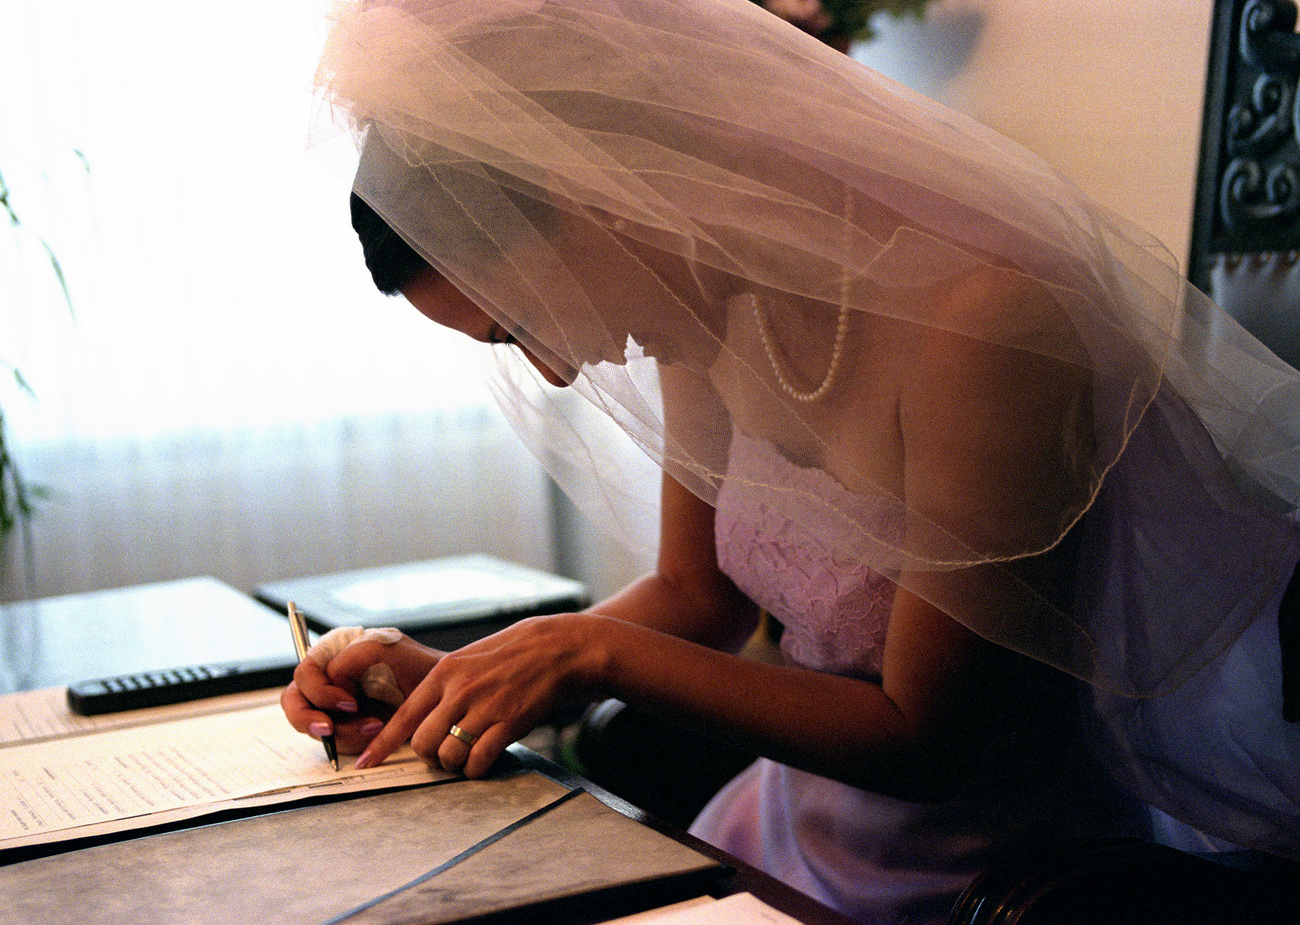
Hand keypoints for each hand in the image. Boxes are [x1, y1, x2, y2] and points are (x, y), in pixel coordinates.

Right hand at [280, 629, 441, 756]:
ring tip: (375, 727)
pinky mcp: (348, 728)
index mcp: (332, 657)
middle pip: (295, 703)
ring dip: (343, 732)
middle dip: (308, 720)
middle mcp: (329, 682)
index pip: (304, 675)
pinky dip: (354, 742)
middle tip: (329, 729)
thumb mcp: (377, 651)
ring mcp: (336, 708)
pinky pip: (336, 741)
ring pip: (316, 728)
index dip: (320, 692)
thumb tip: (331, 687)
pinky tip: (377, 732)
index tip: (350, 703)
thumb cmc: (412, 664)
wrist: (439, 694)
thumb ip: (344, 662)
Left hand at [355, 613, 601, 777]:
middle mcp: (459, 691)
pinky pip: (479, 760)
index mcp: (445, 673)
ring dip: (455, 764)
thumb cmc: (516, 652)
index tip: (365, 763)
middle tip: (443, 754)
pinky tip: (484, 762)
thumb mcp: (471, 658)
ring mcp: (484, 708)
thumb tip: (424, 712)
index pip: (403, 717)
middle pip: (423, 743)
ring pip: (449, 755)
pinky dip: (477, 769)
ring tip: (467, 757)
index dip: (382, 745)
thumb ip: (446, 684)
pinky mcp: (508, 723)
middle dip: (429, 756)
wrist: (559, 649)